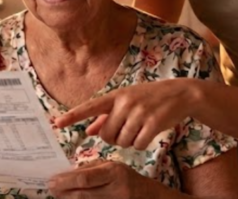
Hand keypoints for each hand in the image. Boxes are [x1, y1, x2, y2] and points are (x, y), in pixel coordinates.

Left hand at [47, 160, 146, 198]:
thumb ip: (90, 169)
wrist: (150, 196)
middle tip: (51, 189)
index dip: (65, 181)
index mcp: (114, 172)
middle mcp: (116, 190)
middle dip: (63, 192)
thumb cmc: (126, 178)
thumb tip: (65, 175)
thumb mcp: (112, 167)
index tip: (51, 181)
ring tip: (59, 195)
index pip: (84, 179)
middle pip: (83, 194)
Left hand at [53, 80, 196, 149]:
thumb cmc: (149, 98)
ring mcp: (139, 112)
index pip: (90, 107)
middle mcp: (125, 103)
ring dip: (129, 142)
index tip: (57, 123)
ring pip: (123, 141)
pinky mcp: (154, 123)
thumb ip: (106, 117)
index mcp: (115, 96)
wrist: (180, 93)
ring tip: (139, 129)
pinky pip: (138, 144)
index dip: (73, 116)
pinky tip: (147, 134)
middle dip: (113, 139)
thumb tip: (88, 131)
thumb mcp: (126, 101)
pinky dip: (141, 144)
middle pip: (107, 134)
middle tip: (124, 131)